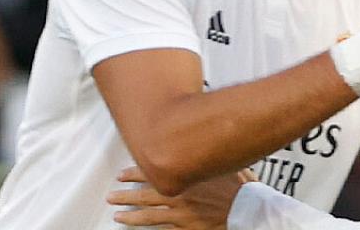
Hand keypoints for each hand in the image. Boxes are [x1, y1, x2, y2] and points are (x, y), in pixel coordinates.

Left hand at [108, 167, 255, 228]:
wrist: (247, 209)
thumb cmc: (239, 187)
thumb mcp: (223, 162)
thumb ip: (208, 154)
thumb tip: (204, 138)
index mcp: (185, 175)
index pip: (153, 171)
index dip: (135, 173)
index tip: (122, 174)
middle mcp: (179, 193)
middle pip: (145, 193)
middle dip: (126, 194)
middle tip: (112, 194)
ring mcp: (181, 212)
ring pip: (148, 213)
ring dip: (130, 213)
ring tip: (117, 214)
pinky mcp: (185, 227)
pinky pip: (161, 227)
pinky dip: (146, 227)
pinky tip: (134, 226)